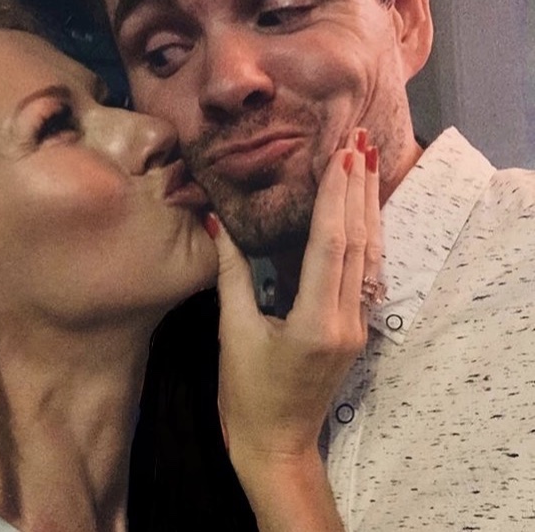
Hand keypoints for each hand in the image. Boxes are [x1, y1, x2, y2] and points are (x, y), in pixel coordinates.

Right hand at [213, 130, 380, 508]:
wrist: (277, 445)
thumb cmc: (247, 393)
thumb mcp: (234, 331)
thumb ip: (231, 273)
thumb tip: (217, 222)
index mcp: (315, 321)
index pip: (330, 245)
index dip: (335, 197)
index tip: (341, 155)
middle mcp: (346, 319)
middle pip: (359, 243)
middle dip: (359, 189)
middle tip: (361, 142)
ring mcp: (357, 325)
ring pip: (369, 256)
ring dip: (368, 207)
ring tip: (367, 165)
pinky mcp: (355, 328)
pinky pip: (365, 272)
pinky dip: (365, 235)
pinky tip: (364, 212)